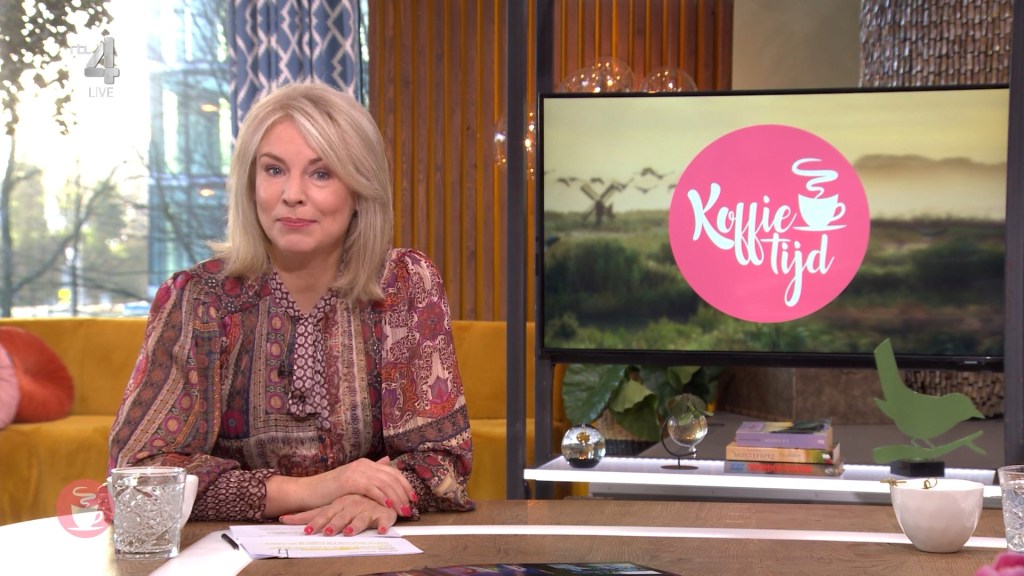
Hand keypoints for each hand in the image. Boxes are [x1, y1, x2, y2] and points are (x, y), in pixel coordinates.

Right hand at [264, 456, 417, 519]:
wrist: (309, 492)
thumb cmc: (331, 491)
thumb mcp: (353, 481)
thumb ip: (370, 474)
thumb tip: (387, 461)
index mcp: (366, 464)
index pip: (393, 472)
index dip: (405, 485)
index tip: (413, 498)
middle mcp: (364, 465)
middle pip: (392, 477)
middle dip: (404, 493)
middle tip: (410, 507)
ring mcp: (358, 471)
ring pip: (385, 483)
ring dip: (397, 498)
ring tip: (403, 510)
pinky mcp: (351, 481)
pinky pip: (372, 489)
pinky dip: (383, 497)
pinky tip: (389, 506)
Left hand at [280, 494, 397, 535]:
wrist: (382, 490)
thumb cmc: (354, 501)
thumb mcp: (331, 506)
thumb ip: (312, 513)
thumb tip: (283, 516)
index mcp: (338, 504)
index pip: (321, 512)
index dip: (309, 520)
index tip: (290, 521)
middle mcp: (351, 506)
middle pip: (340, 517)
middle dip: (333, 524)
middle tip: (326, 532)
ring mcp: (367, 510)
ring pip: (360, 518)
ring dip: (355, 525)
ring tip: (348, 532)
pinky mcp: (383, 514)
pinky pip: (384, 521)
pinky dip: (384, 525)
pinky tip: (382, 530)